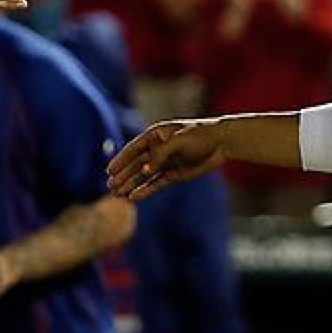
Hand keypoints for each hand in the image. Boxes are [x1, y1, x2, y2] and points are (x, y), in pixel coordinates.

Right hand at [107, 120, 227, 199]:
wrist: (222, 142)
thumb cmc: (200, 135)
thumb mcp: (179, 141)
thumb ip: (160, 154)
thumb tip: (144, 170)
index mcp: (155, 135)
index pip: (133, 149)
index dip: (121, 160)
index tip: (109, 171)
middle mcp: (157, 149)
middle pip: (135, 164)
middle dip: (122, 175)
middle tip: (109, 187)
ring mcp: (165, 162)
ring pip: (143, 175)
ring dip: (130, 184)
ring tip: (116, 194)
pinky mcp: (173, 174)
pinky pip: (156, 183)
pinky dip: (145, 190)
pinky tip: (134, 197)